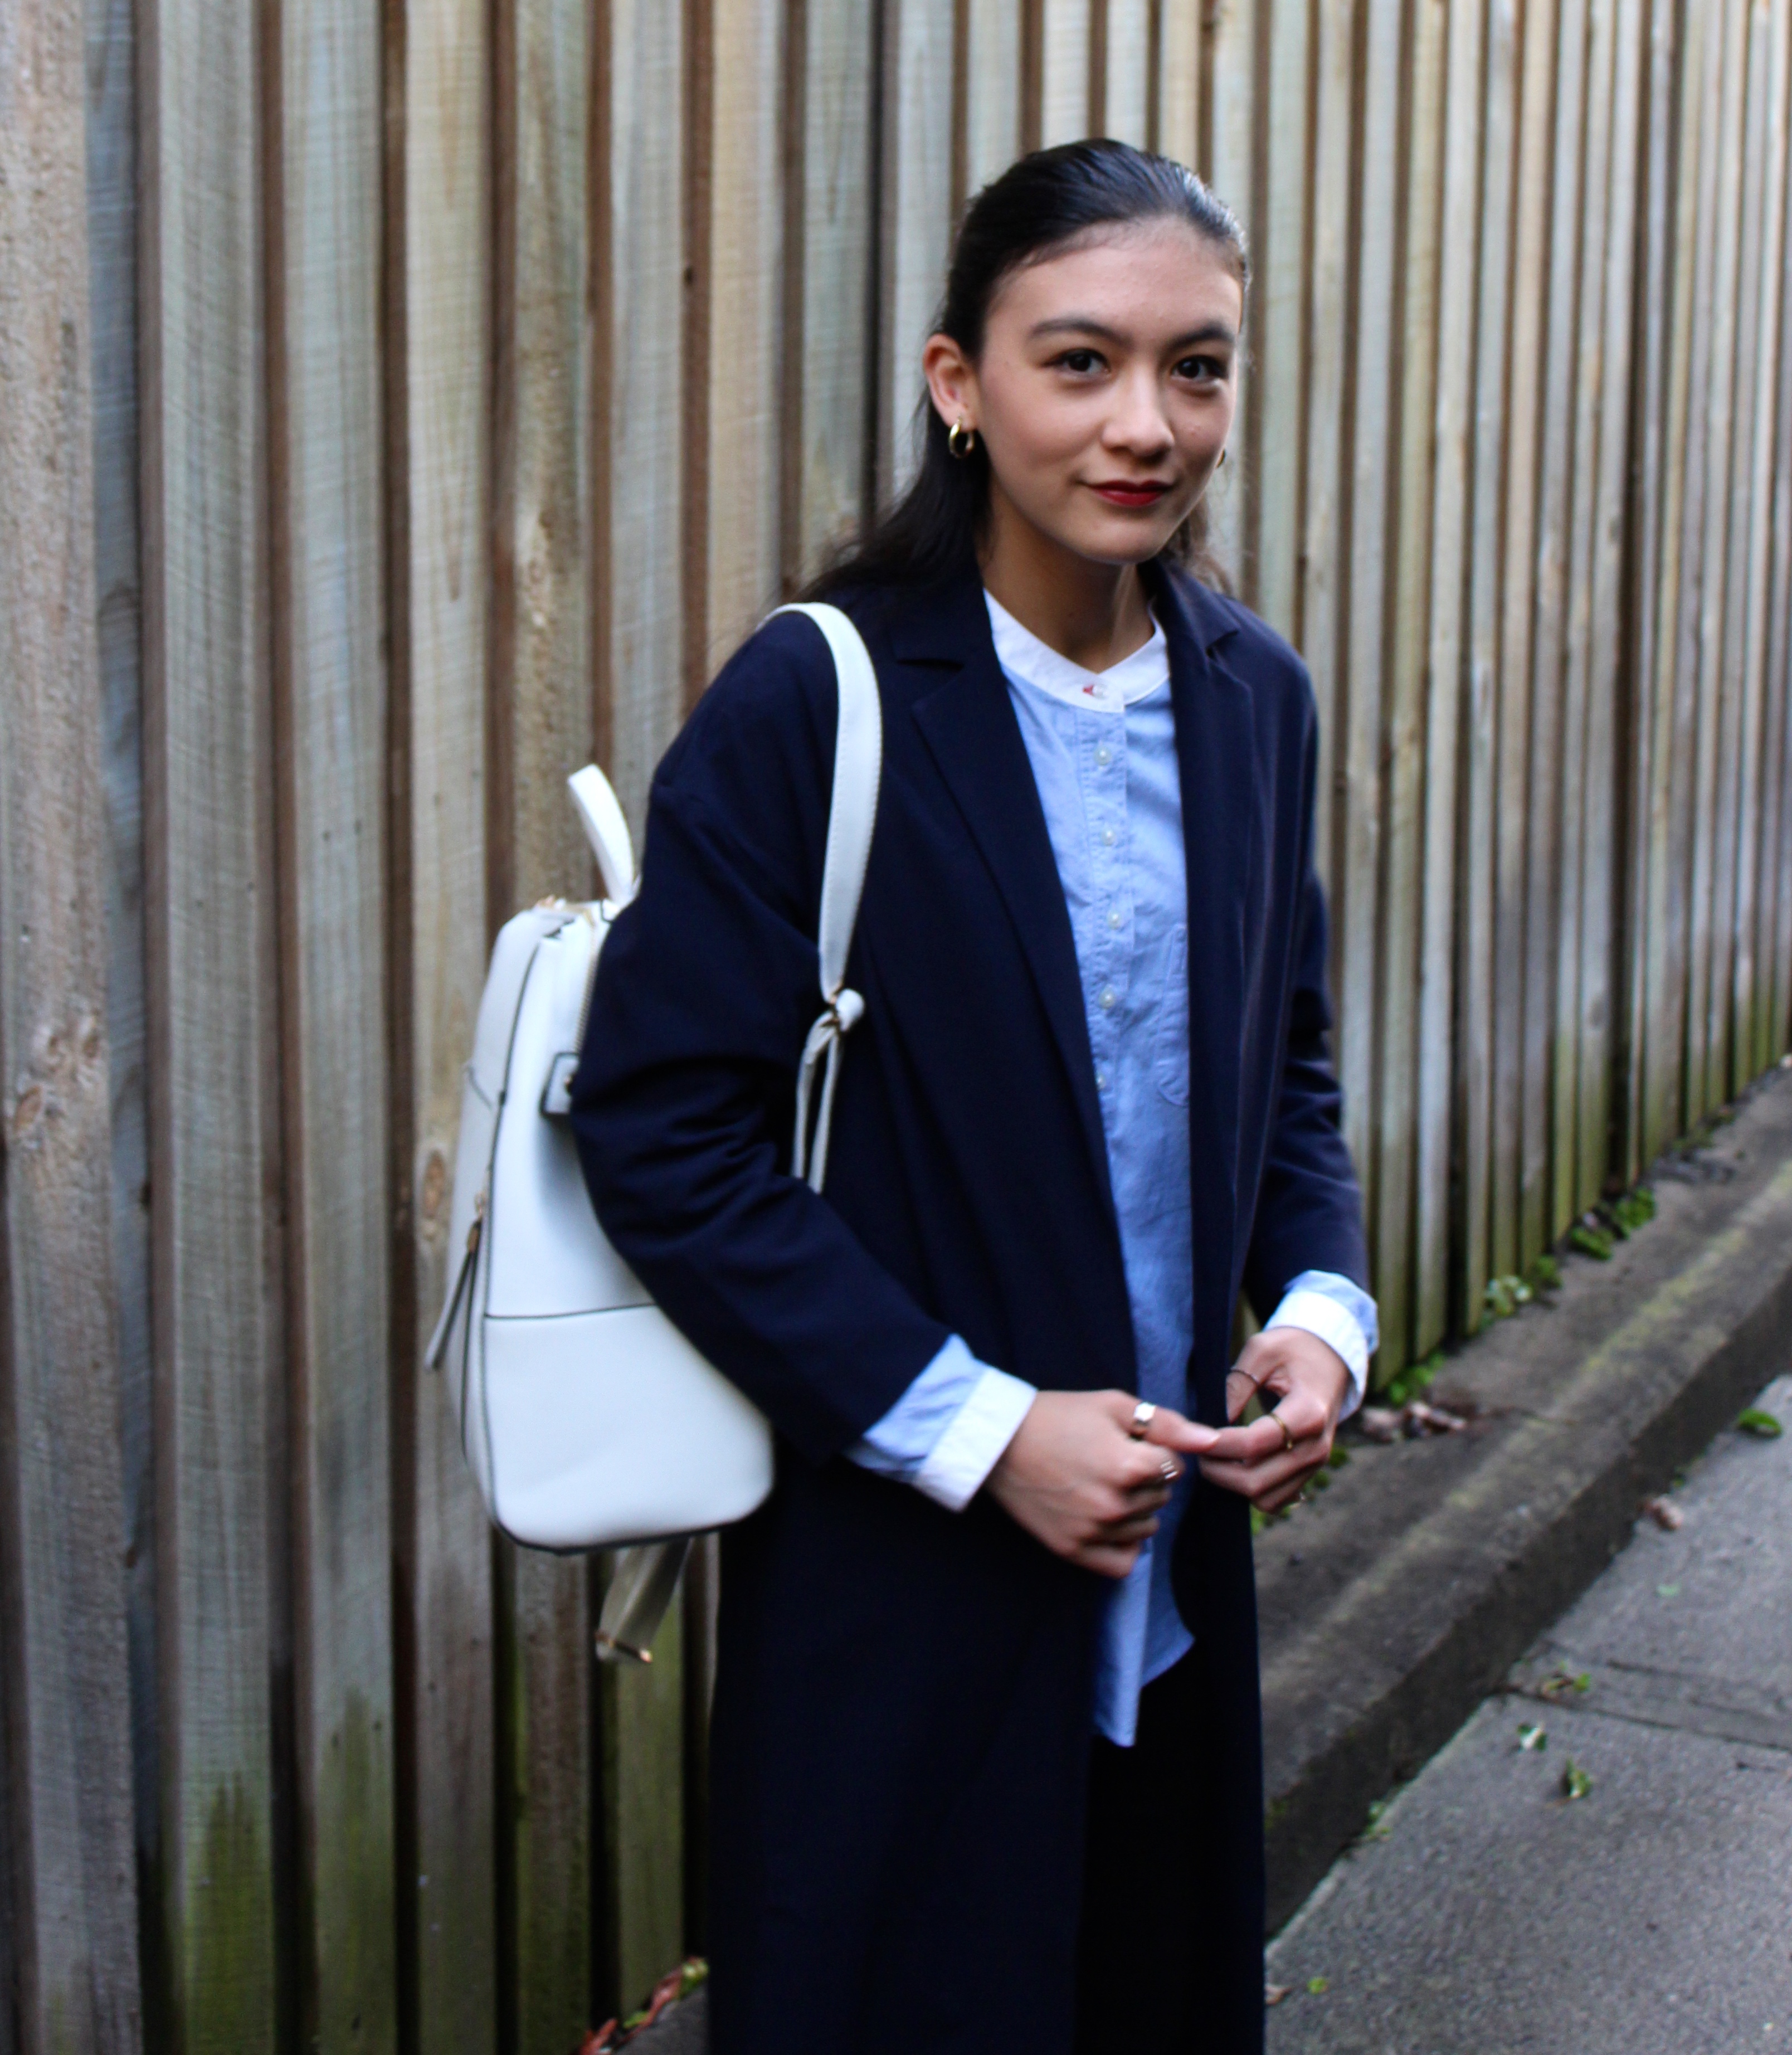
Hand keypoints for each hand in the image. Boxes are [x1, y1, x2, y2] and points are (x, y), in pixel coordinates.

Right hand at [986, 1390, 1217, 1578]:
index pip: (1174, 1466)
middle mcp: (1114, 1505)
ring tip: (1102, 1484)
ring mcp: (1093, 1532)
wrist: (998, 1442)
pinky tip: (1107, 1519)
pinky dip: (1123, 1543)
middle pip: (1163, 1496)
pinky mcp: (1073, 1551)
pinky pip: (1124, 1561)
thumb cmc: (1058, 1416)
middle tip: (1109, 1459)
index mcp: (1128, 1466)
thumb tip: (1213, 1440)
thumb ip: (1169, 1425)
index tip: (1125, 1441)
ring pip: (1147, 1527)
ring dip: (1136, 1508)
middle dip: (1147, 1477)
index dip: (1154, 1449)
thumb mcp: (1113, 1406)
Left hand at [1196, 1328, 1350, 1512]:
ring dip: (1231, 1484)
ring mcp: (1315, 1464)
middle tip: (1195, 1449)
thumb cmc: (1294, 1349)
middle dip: (1217, 1470)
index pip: (1255, 1443)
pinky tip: (1233, 1467)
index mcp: (1309, 1412)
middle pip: (1257, 1479)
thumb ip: (1237, 1384)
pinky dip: (1249, 1491)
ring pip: (1264, 1497)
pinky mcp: (1308, 1473)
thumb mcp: (1262, 1350)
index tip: (1194, 1435)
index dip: (1219, 1444)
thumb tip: (1212, 1421)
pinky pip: (1275, 1500)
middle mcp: (1316, 1446)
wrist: (1330, 1361)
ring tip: (1212, 1457)